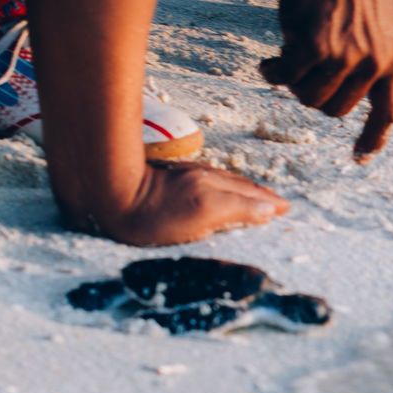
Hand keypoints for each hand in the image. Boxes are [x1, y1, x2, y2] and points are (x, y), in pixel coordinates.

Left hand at [71, 161, 288, 246]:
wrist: (106, 196)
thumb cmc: (151, 213)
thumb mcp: (203, 213)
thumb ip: (239, 209)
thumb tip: (270, 208)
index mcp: (215, 188)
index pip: (251, 195)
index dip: (270, 203)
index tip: (286, 208)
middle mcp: (203, 180)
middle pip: (240, 186)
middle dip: (261, 195)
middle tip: (278, 203)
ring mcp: (184, 179)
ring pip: (223, 183)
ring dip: (243, 191)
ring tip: (255, 197)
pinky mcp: (167, 181)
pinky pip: (206, 183)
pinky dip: (222, 188)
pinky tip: (217, 192)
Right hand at [261, 0, 392, 160]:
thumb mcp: (373, 24)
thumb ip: (362, 58)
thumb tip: (327, 92)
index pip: (389, 111)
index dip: (374, 137)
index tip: (361, 157)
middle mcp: (376, 63)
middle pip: (337, 110)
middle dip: (315, 97)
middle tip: (302, 76)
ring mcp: (348, 58)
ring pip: (310, 98)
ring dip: (294, 85)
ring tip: (286, 64)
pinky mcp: (317, 49)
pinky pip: (288, 78)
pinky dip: (274, 73)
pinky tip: (268, 64)